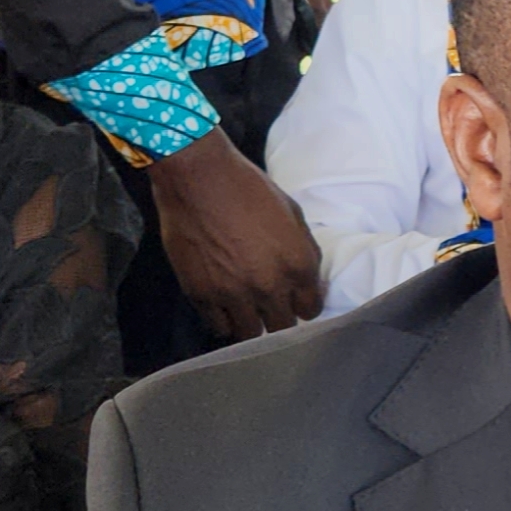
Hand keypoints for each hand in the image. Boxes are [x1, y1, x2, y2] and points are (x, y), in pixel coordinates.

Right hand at [147, 126, 324, 339]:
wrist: (199, 177)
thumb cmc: (249, 188)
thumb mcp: (293, 214)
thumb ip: (304, 251)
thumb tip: (309, 279)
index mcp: (298, 266)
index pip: (311, 309)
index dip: (304, 305)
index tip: (295, 299)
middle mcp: (269, 287)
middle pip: (282, 327)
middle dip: (279, 317)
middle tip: (271, 305)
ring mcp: (233, 294)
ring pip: (249, 334)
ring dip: (251, 323)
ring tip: (247, 309)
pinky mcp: (201, 295)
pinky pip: (218, 325)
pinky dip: (223, 319)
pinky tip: (224, 307)